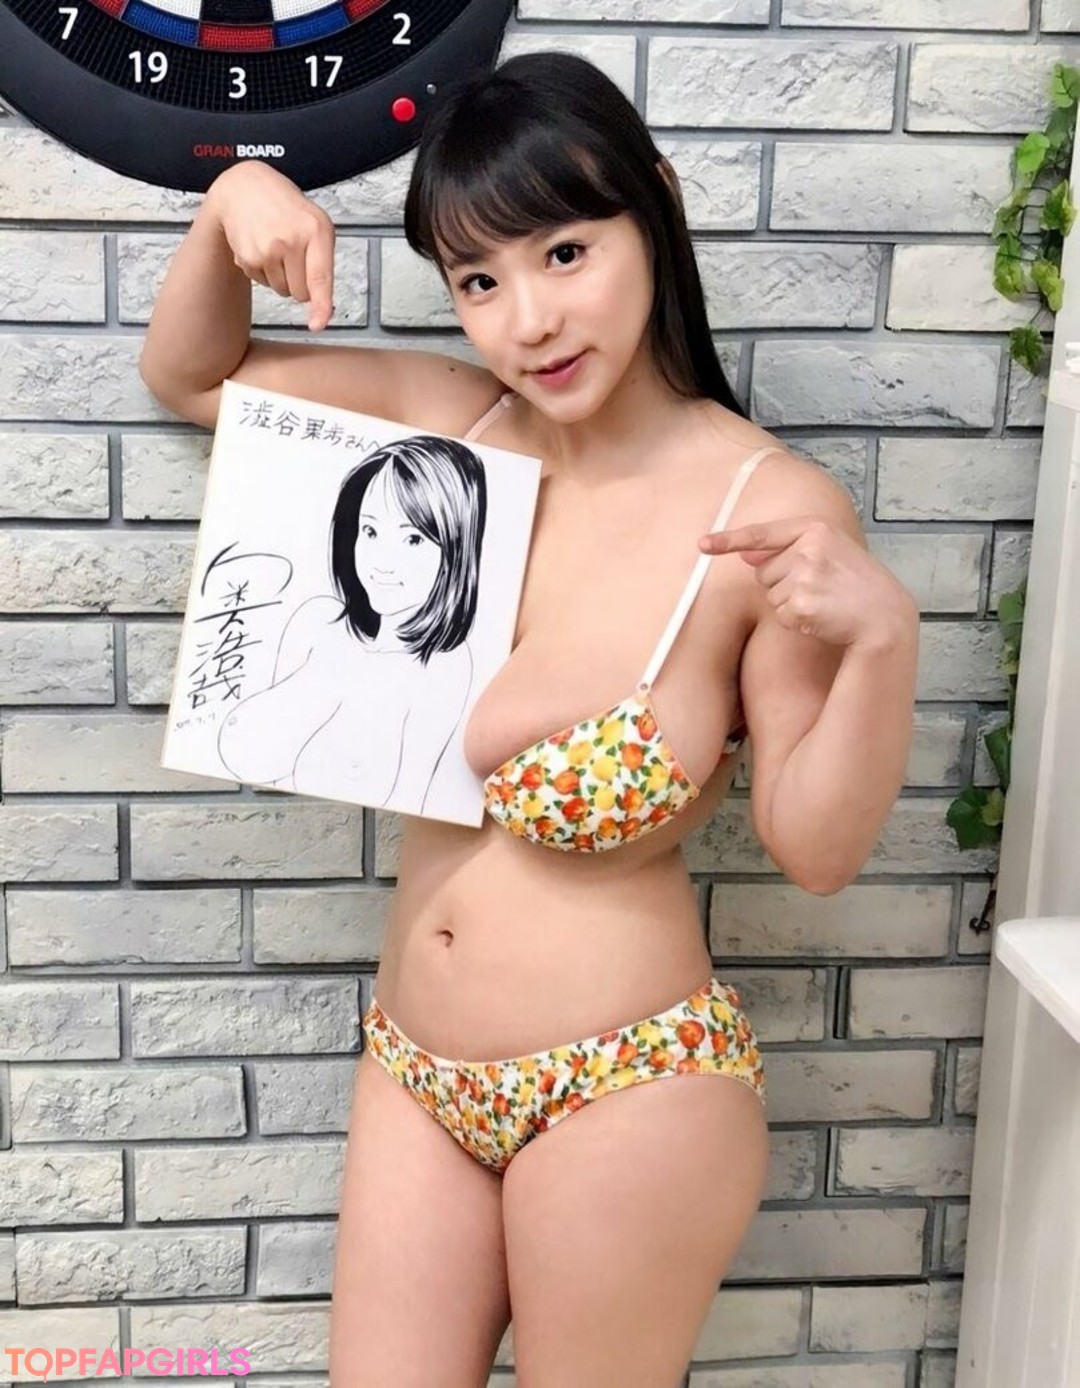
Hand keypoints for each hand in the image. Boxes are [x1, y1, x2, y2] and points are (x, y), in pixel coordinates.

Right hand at [204, 161, 334, 330]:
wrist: (245, 187)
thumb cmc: (288, 211)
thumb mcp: (317, 225)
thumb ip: (324, 265)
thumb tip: (320, 311)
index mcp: (316, 230)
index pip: (320, 277)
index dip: (321, 306)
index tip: (317, 325)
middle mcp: (291, 239)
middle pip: (301, 294)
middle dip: (300, 282)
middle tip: (293, 252)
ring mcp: (267, 249)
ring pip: (282, 291)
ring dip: (280, 276)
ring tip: (275, 244)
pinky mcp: (247, 257)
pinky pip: (263, 283)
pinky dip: (263, 271)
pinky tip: (261, 245)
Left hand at [699, 516, 917, 649]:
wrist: (884, 616)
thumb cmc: (856, 584)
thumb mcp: (828, 553)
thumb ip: (788, 549)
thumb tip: (745, 555)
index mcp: (815, 528)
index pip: (762, 533)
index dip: (728, 540)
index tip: (702, 544)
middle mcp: (807, 548)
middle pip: (763, 571)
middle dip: (782, 583)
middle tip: (818, 588)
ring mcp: (804, 576)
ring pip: (770, 595)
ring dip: (790, 603)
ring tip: (823, 602)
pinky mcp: (802, 604)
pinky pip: (780, 616)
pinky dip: (796, 622)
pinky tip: (821, 617)